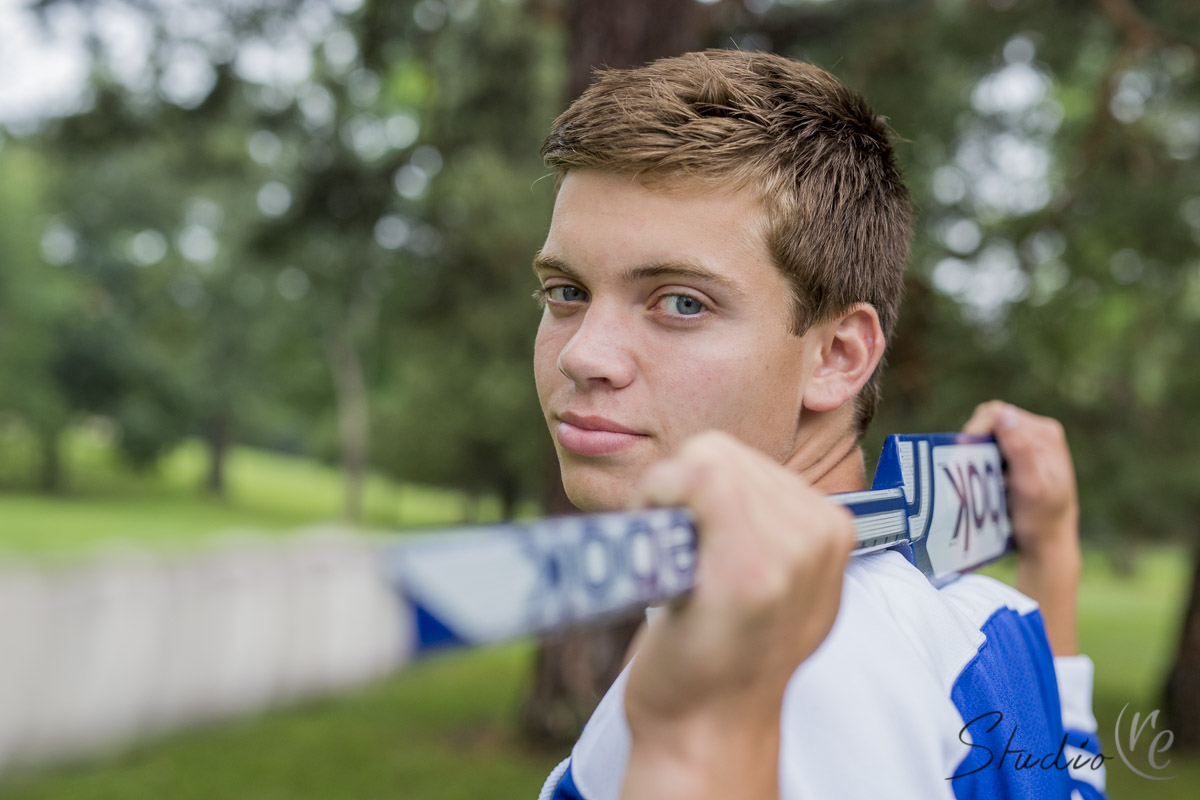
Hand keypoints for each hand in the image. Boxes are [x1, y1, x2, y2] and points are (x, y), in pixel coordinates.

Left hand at [620, 431, 854, 799]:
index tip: (685, 538)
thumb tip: (716, 466)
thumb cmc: (717, 653)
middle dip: (675, 490)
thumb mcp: (774, 584)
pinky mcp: (753, 570)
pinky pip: (693, 478)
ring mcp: (792, 551)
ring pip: (703, 459)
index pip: (738, 457)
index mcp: (829, 528)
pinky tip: (665, 560)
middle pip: (718, 450)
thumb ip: (767, 526)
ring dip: (664, 501)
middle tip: (672, 553)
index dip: (690, 487)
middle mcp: (820, 532)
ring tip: (676, 565)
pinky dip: (657, 502)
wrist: (706, 729)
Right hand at [962, 401, 1078, 557]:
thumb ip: (1020, 450)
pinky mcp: (1018, 455)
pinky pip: (991, 446)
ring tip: (980, 475)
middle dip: (977, 442)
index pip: (998, 415)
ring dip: (979, 451)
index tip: (965, 455)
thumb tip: (1004, 414)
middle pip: (991, 421)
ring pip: (989, 434)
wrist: (1047, 542)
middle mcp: (1038, 432)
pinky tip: (986, 478)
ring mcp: (1029, 442)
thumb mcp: (1031, 486)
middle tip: (972, 469)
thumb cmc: (1041, 518)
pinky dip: (982, 459)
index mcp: (1045, 433)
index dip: (977, 430)